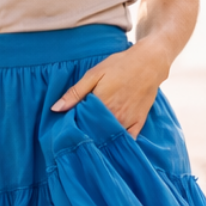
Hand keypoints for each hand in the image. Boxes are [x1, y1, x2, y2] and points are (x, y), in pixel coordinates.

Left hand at [50, 41, 171, 137]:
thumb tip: (55, 109)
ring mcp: (127, 121)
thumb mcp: (94, 74)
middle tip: (77, 133)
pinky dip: (118, 142)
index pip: (80, 125)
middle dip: (85, 134)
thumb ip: (75, 93)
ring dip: (99, 139)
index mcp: (99, 105)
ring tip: (91, 137)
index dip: (72, 127)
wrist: (150, 63)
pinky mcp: (138, 123)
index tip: (66, 128)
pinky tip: (110, 142)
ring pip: (109, 138)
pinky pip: (127, 140)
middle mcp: (114, 116)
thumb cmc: (120, 66)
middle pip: (93, 134)